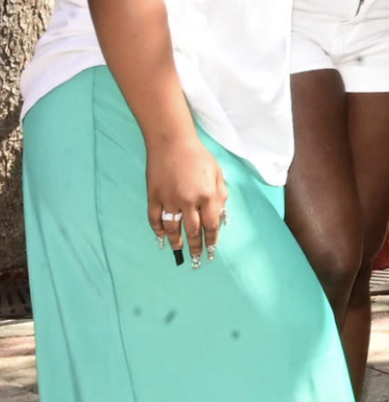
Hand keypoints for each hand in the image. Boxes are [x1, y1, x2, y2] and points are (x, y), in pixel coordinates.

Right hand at [146, 135, 226, 264]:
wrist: (172, 142)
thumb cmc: (198, 156)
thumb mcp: (218, 173)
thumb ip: (221, 195)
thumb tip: (221, 216)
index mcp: (208, 195)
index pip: (212, 225)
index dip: (212, 240)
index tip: (212, 251)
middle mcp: (189, 201)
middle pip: (193, 231)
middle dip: (196, 247)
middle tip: (196, 258)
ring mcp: (169, 200)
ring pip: (173, 229)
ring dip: (177, 242)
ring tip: (179, 251)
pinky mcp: (154, 197)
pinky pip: (155, 219)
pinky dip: (158, 230)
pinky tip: (161, 238)